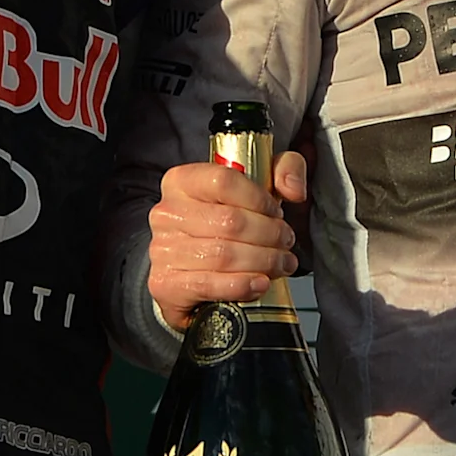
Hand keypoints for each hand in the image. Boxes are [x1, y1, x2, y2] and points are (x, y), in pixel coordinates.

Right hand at [148, 154, 305, 330]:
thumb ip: (284, 170)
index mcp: (182, 182)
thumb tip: (293, 188)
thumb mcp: (257, 188)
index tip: (277, 213)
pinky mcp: (166, 284)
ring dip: (263, 262)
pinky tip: (259, 283)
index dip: (260, 199)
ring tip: (281, 264)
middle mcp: (167, 213)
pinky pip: (210, 284)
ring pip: (224, 254)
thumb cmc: (224, 229)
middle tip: (286, 244)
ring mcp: (163, 250)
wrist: (191, 276)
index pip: (224, 181)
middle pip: (230, 221)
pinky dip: (242, 285)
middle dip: (270, 235)